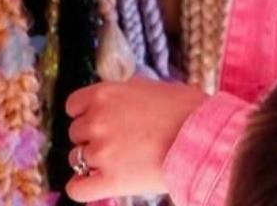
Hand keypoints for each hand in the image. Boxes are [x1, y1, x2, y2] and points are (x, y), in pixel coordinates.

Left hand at [64, 79, 208, 201]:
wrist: (203, 138)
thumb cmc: (186, 110)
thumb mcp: (149, 87)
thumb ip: (125, 92)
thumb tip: (119, 96)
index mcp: (103, 94)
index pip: (73, 106)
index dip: (86, 115)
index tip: (100, 123)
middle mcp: (96, 120)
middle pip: (76, 133)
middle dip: (93, 138)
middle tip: (118, 144)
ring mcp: (101, 151)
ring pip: (76, 159)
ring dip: (91, 162)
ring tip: (117, 163)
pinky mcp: (111, 180)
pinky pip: (78, 189)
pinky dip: (82, 188)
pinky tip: (96, 185)